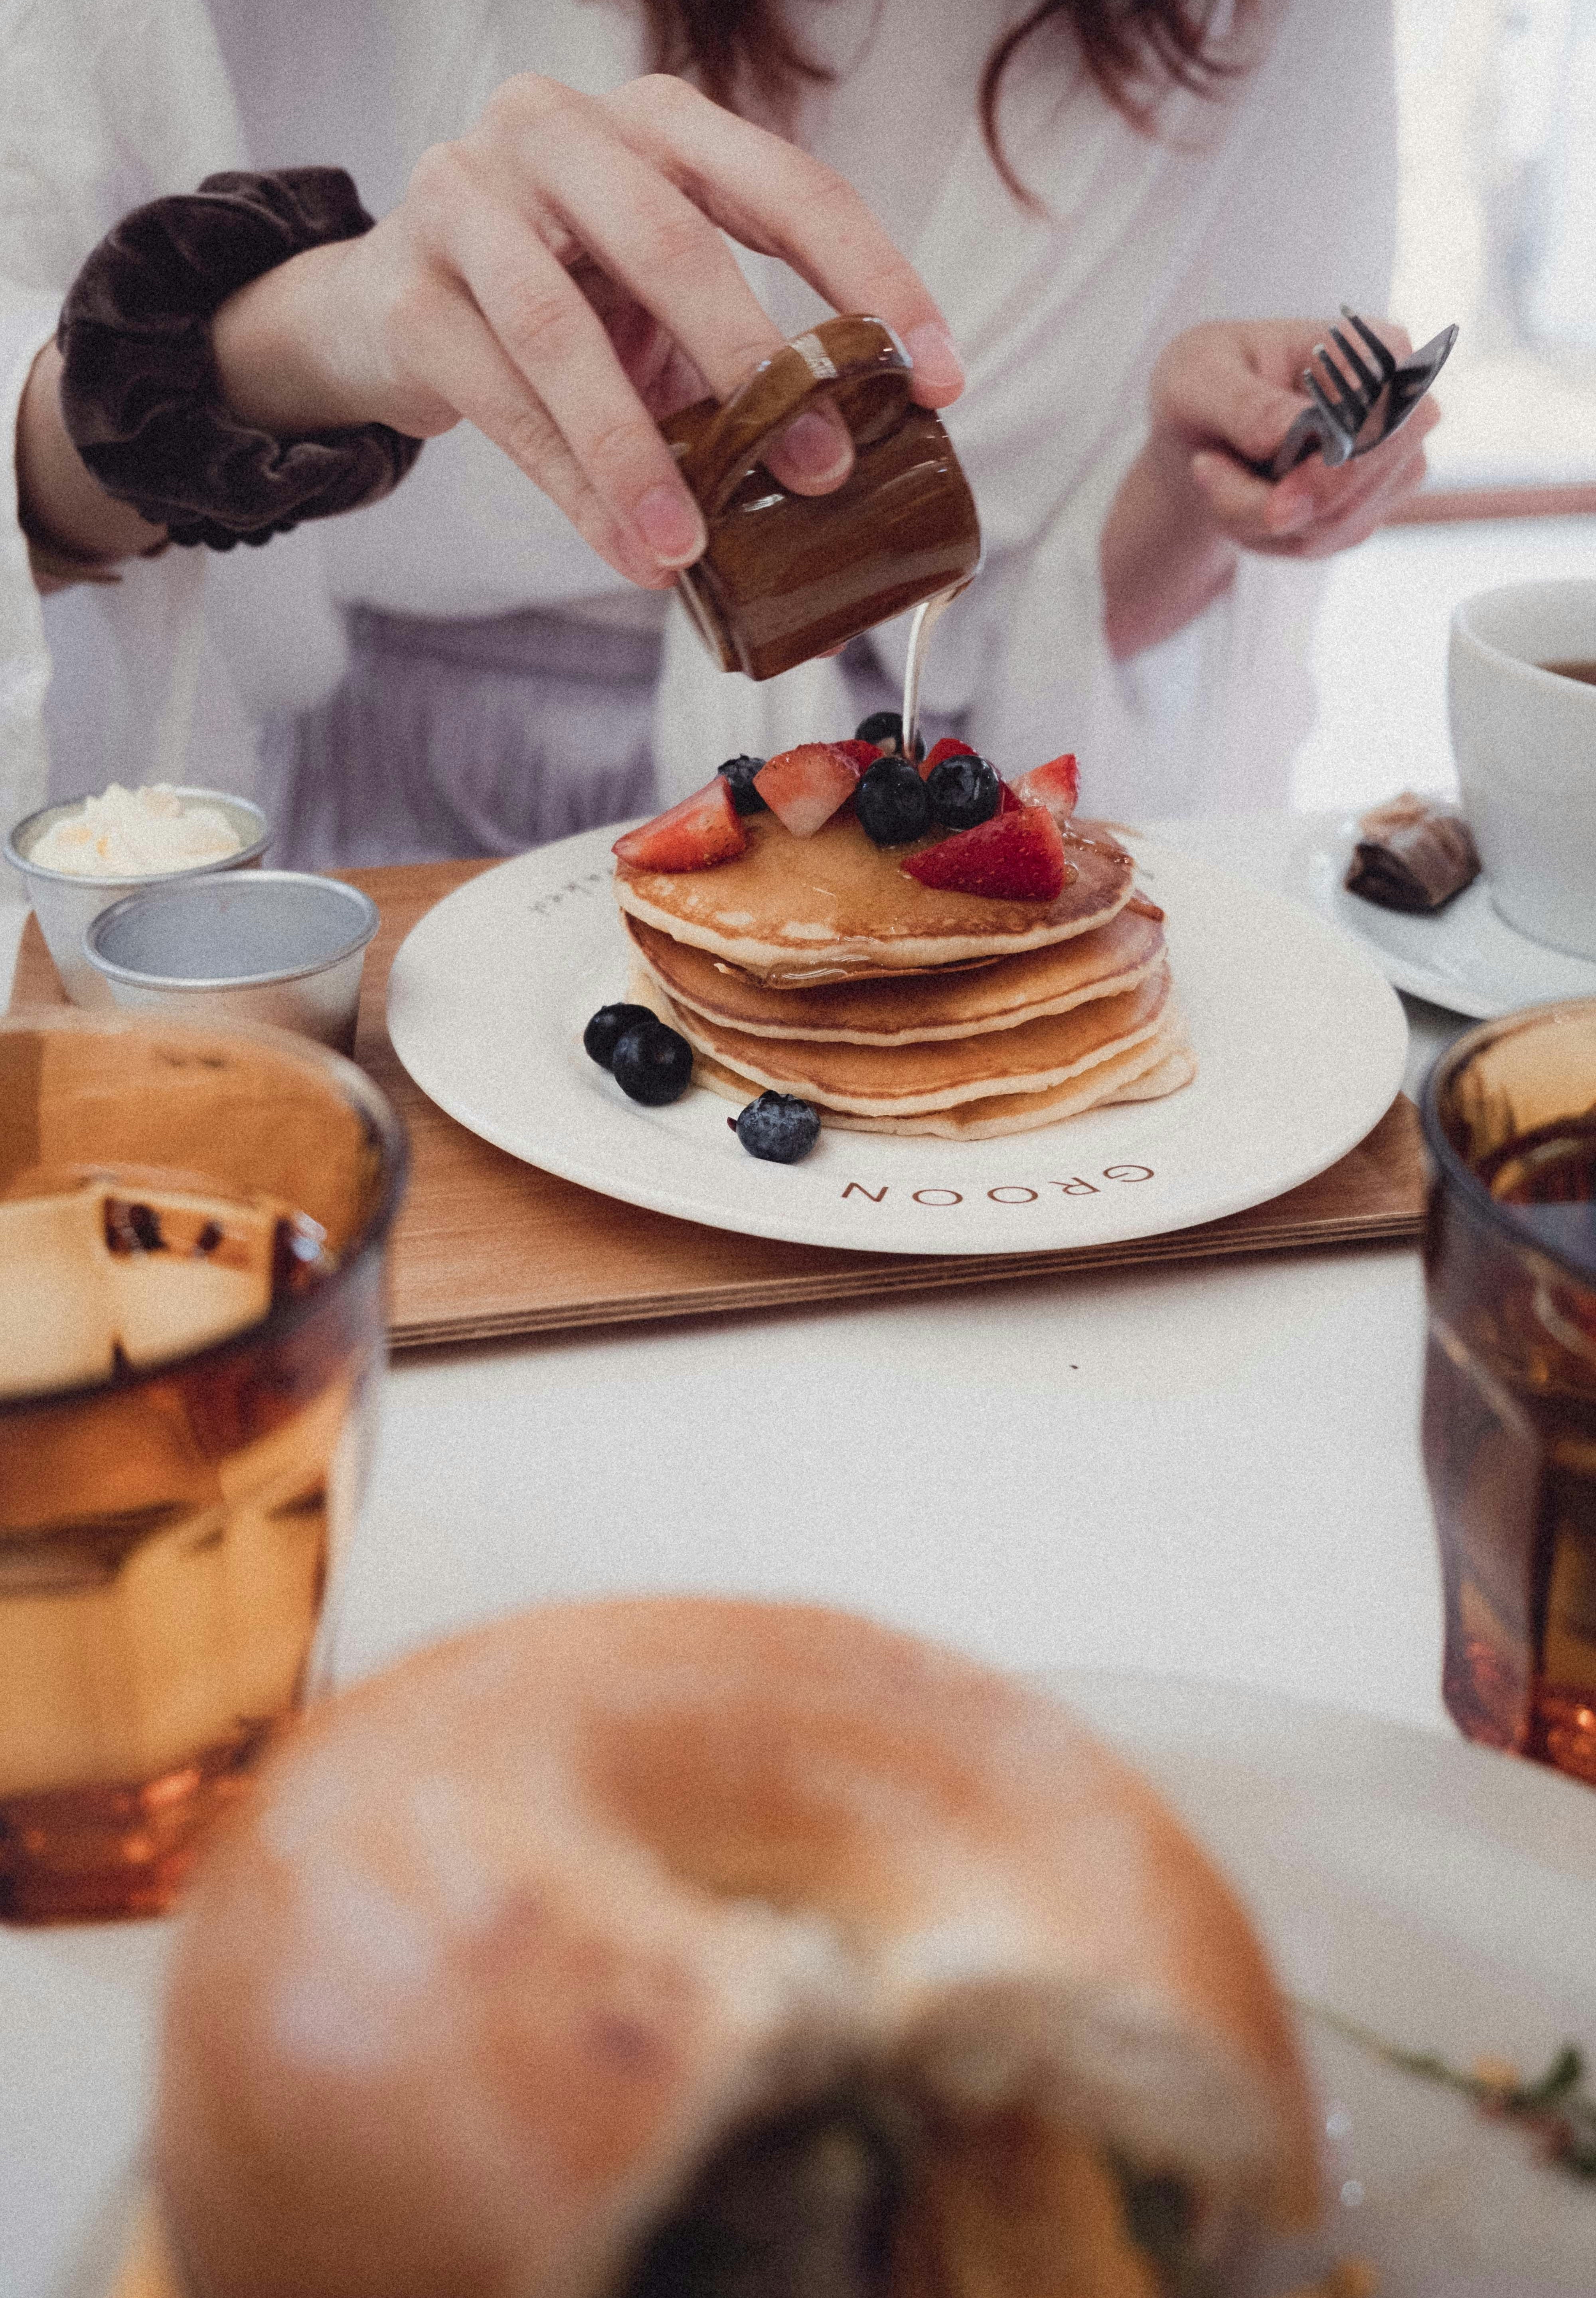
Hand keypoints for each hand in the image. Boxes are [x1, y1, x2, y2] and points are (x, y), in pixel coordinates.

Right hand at [210, 73, 963, 588]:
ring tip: (690, 549)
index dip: (872, 280)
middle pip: (669, 240)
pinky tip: (627, 554)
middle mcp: (556, 132)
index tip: (942, 377)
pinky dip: (571, 489)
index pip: (785, 185)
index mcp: (652, 125)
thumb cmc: (556, 301)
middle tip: (820, 472)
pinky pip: (498, 401)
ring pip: (560, 331)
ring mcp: (466, 199)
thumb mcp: (655, 304)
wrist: (385, 307)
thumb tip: (840, 471)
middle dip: (753, 367)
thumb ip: (733, 357)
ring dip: (636, 454)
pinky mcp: (404, 290)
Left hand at [1102, 316, 1438, 658]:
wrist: (1196, 432)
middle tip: (1207, 473)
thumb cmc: (1203, 382)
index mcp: (1376, 351)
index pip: (1394, 419)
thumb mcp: (1200, 378)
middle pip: (1364, 483)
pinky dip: (1262, 534)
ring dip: (1257, 517)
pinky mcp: (1362, 510)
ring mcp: (1386, 468)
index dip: (1341, 466)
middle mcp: (1396, 411)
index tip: (1274, 495)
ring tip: (1211, 473)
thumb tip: (1295, 432)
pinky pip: (1318, 544)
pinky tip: (1234, 496)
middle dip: (1278, 500)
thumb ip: (1248, 405)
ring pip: (1336, 524)